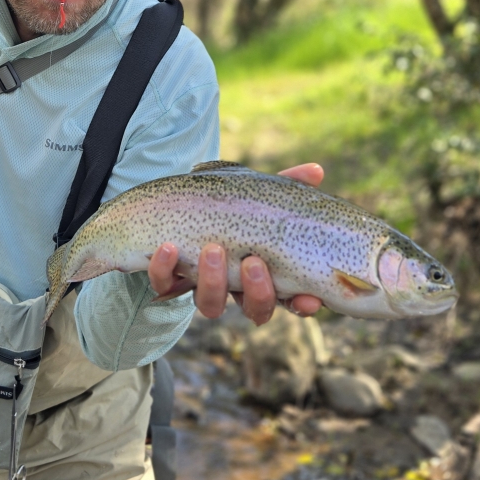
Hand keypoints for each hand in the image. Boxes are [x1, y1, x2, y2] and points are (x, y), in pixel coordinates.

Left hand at [148, 163, 324, 324]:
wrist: (175, 209)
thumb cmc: (230, 207)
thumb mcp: (258, 194)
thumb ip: (286, 185)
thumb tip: (315, 170)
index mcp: (265, 273)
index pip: (291, 300)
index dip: (302, 305)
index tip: (309, 300)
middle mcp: (235, 288)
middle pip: (254, 309)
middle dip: (257, 291)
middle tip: (253, 262)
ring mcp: (202, 287)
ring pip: (210, 304)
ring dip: (213, 281)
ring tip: (213, 250)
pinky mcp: (167, 280)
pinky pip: (164, 284)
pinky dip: (164, 269)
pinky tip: (169, 247)